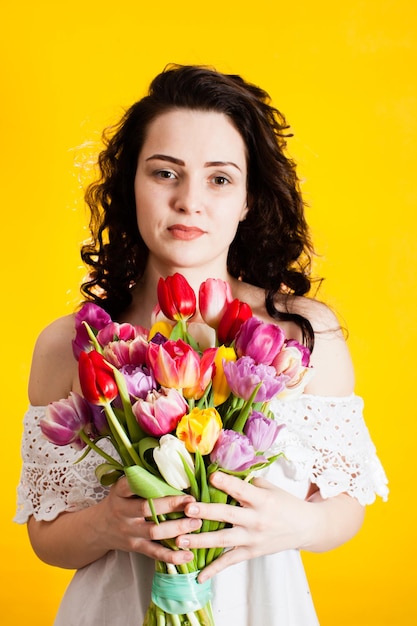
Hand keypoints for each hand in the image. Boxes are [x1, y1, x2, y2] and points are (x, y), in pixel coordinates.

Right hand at [98, 476, 200, 565]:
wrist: (99, 528)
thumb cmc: (120, 501)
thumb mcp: (123, 487)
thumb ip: (141, 479)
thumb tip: (172, 467)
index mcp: (120, 493)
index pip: (131, 485)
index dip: (151, 483)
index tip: (173, 481)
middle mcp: (123, 512)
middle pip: (147, 508)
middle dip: (172, 505)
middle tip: (193, 503)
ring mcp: (129, 531)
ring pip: (154, 532)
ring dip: (177, 528)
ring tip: (196, 523)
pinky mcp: (136, 547)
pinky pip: (155, 553)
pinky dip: (172, 555)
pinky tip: (188, 555)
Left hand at [176, 471, 318, 580]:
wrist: (305, 527)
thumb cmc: (285, 503)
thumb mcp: (270, 488)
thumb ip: (248, 483)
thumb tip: (224, 473)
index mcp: (262, 500)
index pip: (242, 490)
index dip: (227, 483)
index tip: (212, 476)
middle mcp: (256, 520)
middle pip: (228, 515)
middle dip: (206, 512)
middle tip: (188, 509)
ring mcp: (253, 538)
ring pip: (224, 540)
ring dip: (201, 540)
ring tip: (181, 540)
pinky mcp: (251, 552)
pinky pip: (230, 561)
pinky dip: (214, 569)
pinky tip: (199, 575)